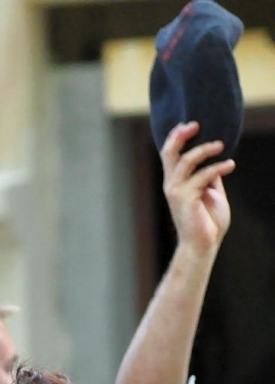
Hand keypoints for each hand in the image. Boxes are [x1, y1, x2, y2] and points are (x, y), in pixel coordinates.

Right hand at [162, 121, 233, 259]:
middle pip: (169, 153)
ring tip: (221, 146)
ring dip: (204, 150)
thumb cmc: (207, 220)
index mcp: (176, 181)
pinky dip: (217, 168)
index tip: (189, 124)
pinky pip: (202, 176)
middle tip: (196, 124)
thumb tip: (215, 159)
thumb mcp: (210, 192)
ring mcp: (176, 191)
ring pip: (185, 162)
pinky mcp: (185, 199)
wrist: (202, 244)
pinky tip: (230, 165)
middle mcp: (171, 184)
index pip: (170, 154)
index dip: (176, 136)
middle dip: (180, 136)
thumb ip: (208, 176)